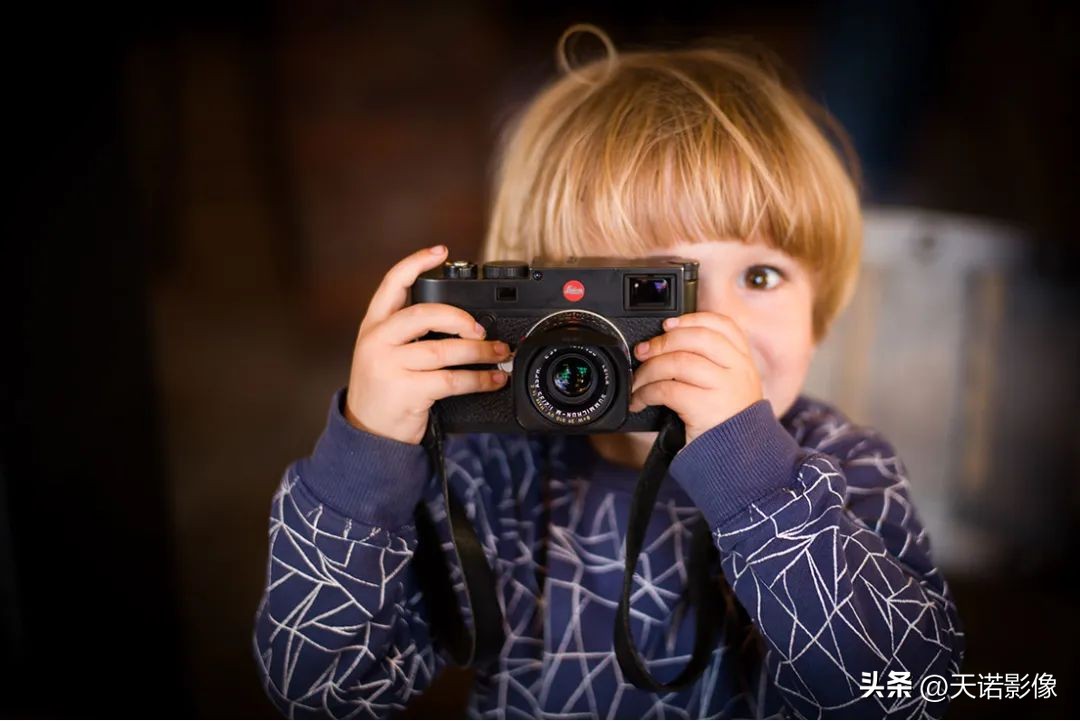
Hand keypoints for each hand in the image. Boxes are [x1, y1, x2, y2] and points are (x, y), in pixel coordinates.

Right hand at [345, 245, 511, 444]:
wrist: (367, 433)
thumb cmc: (384, 391)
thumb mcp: (384, 353)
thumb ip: (409, 334)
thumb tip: (462, 322)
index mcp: (373, 326)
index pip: (392, 283)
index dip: (416, 262)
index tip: (440, 250)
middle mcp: (377, 341)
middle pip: (424, 314)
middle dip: (460, 318)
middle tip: (481, 329)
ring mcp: (389, 366)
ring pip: (443, 350)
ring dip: (479, 351)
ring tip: (499, 354)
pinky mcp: (405, 391)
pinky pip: (451, 380)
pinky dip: (478, 379)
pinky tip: (492, 380)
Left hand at [628, 312, 763, 445]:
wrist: (740, 460)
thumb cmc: (726, 424)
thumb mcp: (729, 388)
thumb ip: (710, 365)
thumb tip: (666, 343)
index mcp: (743, 361)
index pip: (723, 325)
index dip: (691, 319)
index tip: (668, 324)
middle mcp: (738, 370)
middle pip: (696, 338)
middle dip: (662, 342)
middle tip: (642, 352)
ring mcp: (724, 388)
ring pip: (678, 362)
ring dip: (648, 370)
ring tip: (637, 383)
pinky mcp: (706, 408)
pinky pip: (667, 390)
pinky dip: (646, 393)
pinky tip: (640, 401)